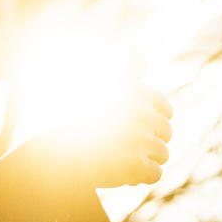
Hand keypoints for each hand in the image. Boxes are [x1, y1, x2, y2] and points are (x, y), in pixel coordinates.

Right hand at [42, 79, 173, 188]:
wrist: (56, 156)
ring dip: (144, 159)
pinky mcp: (133, 164)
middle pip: (166, 133)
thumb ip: (127, 69)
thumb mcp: (105, 89)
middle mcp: (139, 112)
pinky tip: (119, 171)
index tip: (126, 125)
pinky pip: (154, 173)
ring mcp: (137, 139)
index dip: (149, 122)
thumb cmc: (82, 122)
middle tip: (117, 144)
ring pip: (162, 153)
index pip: (166, 112)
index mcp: (135, 92)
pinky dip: (139, 177)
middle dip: (146, 141)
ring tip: (117, 157)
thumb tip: (134, 44)